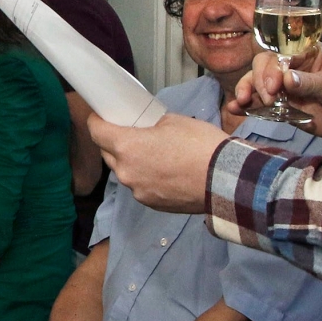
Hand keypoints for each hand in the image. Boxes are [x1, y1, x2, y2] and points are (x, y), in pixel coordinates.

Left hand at [86, 112, 227, 212]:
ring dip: (130, 162)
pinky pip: (140, 186)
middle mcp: (127, 172)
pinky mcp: (152, 204)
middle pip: (108, 154)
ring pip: (124, 172)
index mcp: (127, 147)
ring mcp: (138, 191)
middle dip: (113, 142)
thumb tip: (148, 129)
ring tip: (151, 153)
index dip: (96, 121)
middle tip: (128, 132)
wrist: (225, 179)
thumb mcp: (173, 121)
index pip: (96, 132)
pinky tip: (163, 170)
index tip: (100, 116)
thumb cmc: (200, 145)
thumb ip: (151, 125)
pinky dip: (145, 177)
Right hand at [233, 42, 321, 145]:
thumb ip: (310, 82)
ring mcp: (289, 90)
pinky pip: (265, 107)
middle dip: (259, 81)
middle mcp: (293, 70)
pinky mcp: (288, 110)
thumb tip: (285, 79)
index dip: (271, 68)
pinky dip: (250, 108)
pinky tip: (237, 109)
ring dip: (248, 92)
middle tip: (269, 98)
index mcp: (306, 54)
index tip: (275, 86)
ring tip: (242, 103)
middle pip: (263, 68)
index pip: (278, 54)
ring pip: (259, 86)